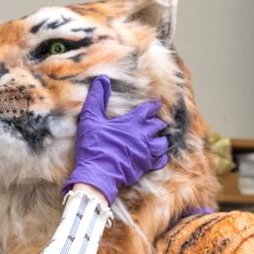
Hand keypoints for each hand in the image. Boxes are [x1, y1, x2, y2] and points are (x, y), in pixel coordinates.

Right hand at [62, 76, 169, 202]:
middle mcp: (143, 135)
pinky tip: (157, 156)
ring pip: (162, 143)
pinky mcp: (146, 167)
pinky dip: (161, 157)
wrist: (98, 174)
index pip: (149, 109)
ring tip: (157, 139)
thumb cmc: (94, 146)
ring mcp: (146, 152)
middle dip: (157, 123)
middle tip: (154, 122)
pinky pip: (161, 160)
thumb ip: (97, 99)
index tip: (156, 104)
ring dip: (160, 139)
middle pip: (158, 125)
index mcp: (132, 122)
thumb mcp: (90, 119)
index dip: (153, 106)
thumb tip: (102, 79)